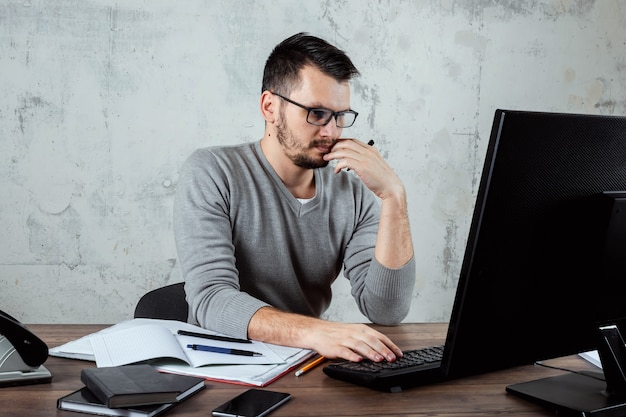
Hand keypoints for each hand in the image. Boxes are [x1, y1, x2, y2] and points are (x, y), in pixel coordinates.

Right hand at [248, 307, 402, 362]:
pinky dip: (352, 356)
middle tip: (392, 358)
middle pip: (371, 341)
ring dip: (371, 353)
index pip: (379, 336)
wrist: (316, 331)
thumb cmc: (337, 333)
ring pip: (360, 346)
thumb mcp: (355, 332)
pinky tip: (358, 360)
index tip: (399, 353)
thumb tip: (385, 349)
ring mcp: (345, 339)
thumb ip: (368, 339)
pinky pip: (345, 351)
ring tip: (379, 359)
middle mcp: (354, 333)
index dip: (390, 345)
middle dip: (383, 350)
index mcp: (361, 329)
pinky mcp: (335, 347)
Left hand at [323, 139, 403, 200]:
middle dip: (334, 146)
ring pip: (344, 151)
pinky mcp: (362, 167)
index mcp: (371, 149)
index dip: (340, 142)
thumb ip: (365, 160)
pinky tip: (336, 170)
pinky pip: (345, 161)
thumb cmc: (382, 179)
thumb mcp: (374, 165)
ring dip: (333, 154)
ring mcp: (365, 158)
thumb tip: (353, 161)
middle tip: (327, 152)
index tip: (332, 147)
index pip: (352, 140)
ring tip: (326, 158)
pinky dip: (338, 165)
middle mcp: (368, 151)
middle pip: (346, 143)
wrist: (391, 187)